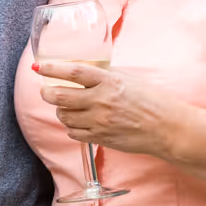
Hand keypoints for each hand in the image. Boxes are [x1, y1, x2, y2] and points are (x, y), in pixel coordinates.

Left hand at [36, 61, 184, 157]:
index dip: (52, 69)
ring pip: (64, 116)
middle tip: (46, 91)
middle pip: (61, 96)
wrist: (167, 128)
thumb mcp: (128, 80)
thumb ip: (105, 77)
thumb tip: (82, 74)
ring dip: (61, 111)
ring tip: (67, 108)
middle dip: (47, 93)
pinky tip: (79, 122)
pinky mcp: (101, 138)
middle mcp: (101, 100)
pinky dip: (71, 127)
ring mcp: (100, 121)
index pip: (73, 71)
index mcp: (109, 81)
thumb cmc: (152, 101)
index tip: (39, 68)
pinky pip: (74, 133)